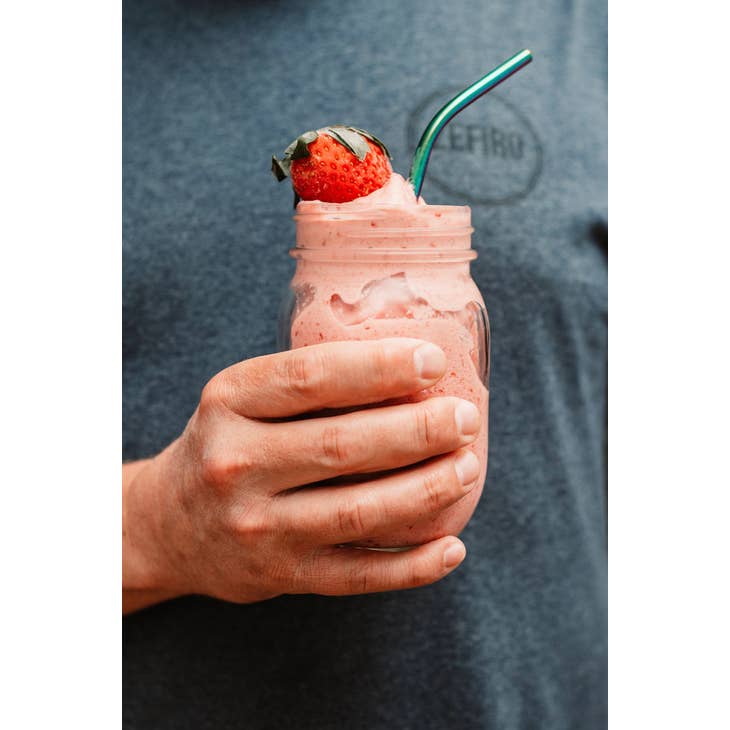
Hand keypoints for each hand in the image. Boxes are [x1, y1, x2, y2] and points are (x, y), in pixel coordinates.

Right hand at [123, 338, 481, 606]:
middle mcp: (236, 465)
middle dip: (418, 429)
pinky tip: (452, 547)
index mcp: (230, 403)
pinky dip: (413, 566)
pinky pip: (358, 575)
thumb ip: (307, 382)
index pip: (311, 377)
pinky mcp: (281, 576)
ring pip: (359, 512)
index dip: (379, 367)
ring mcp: (258, 528)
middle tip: (463, 417)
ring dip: (427, 490)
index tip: (432, 361)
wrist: (168, 525)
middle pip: (343, 446)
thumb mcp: (242, 397)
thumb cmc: (227, 444)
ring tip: (468, 466)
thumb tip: (409, 362)